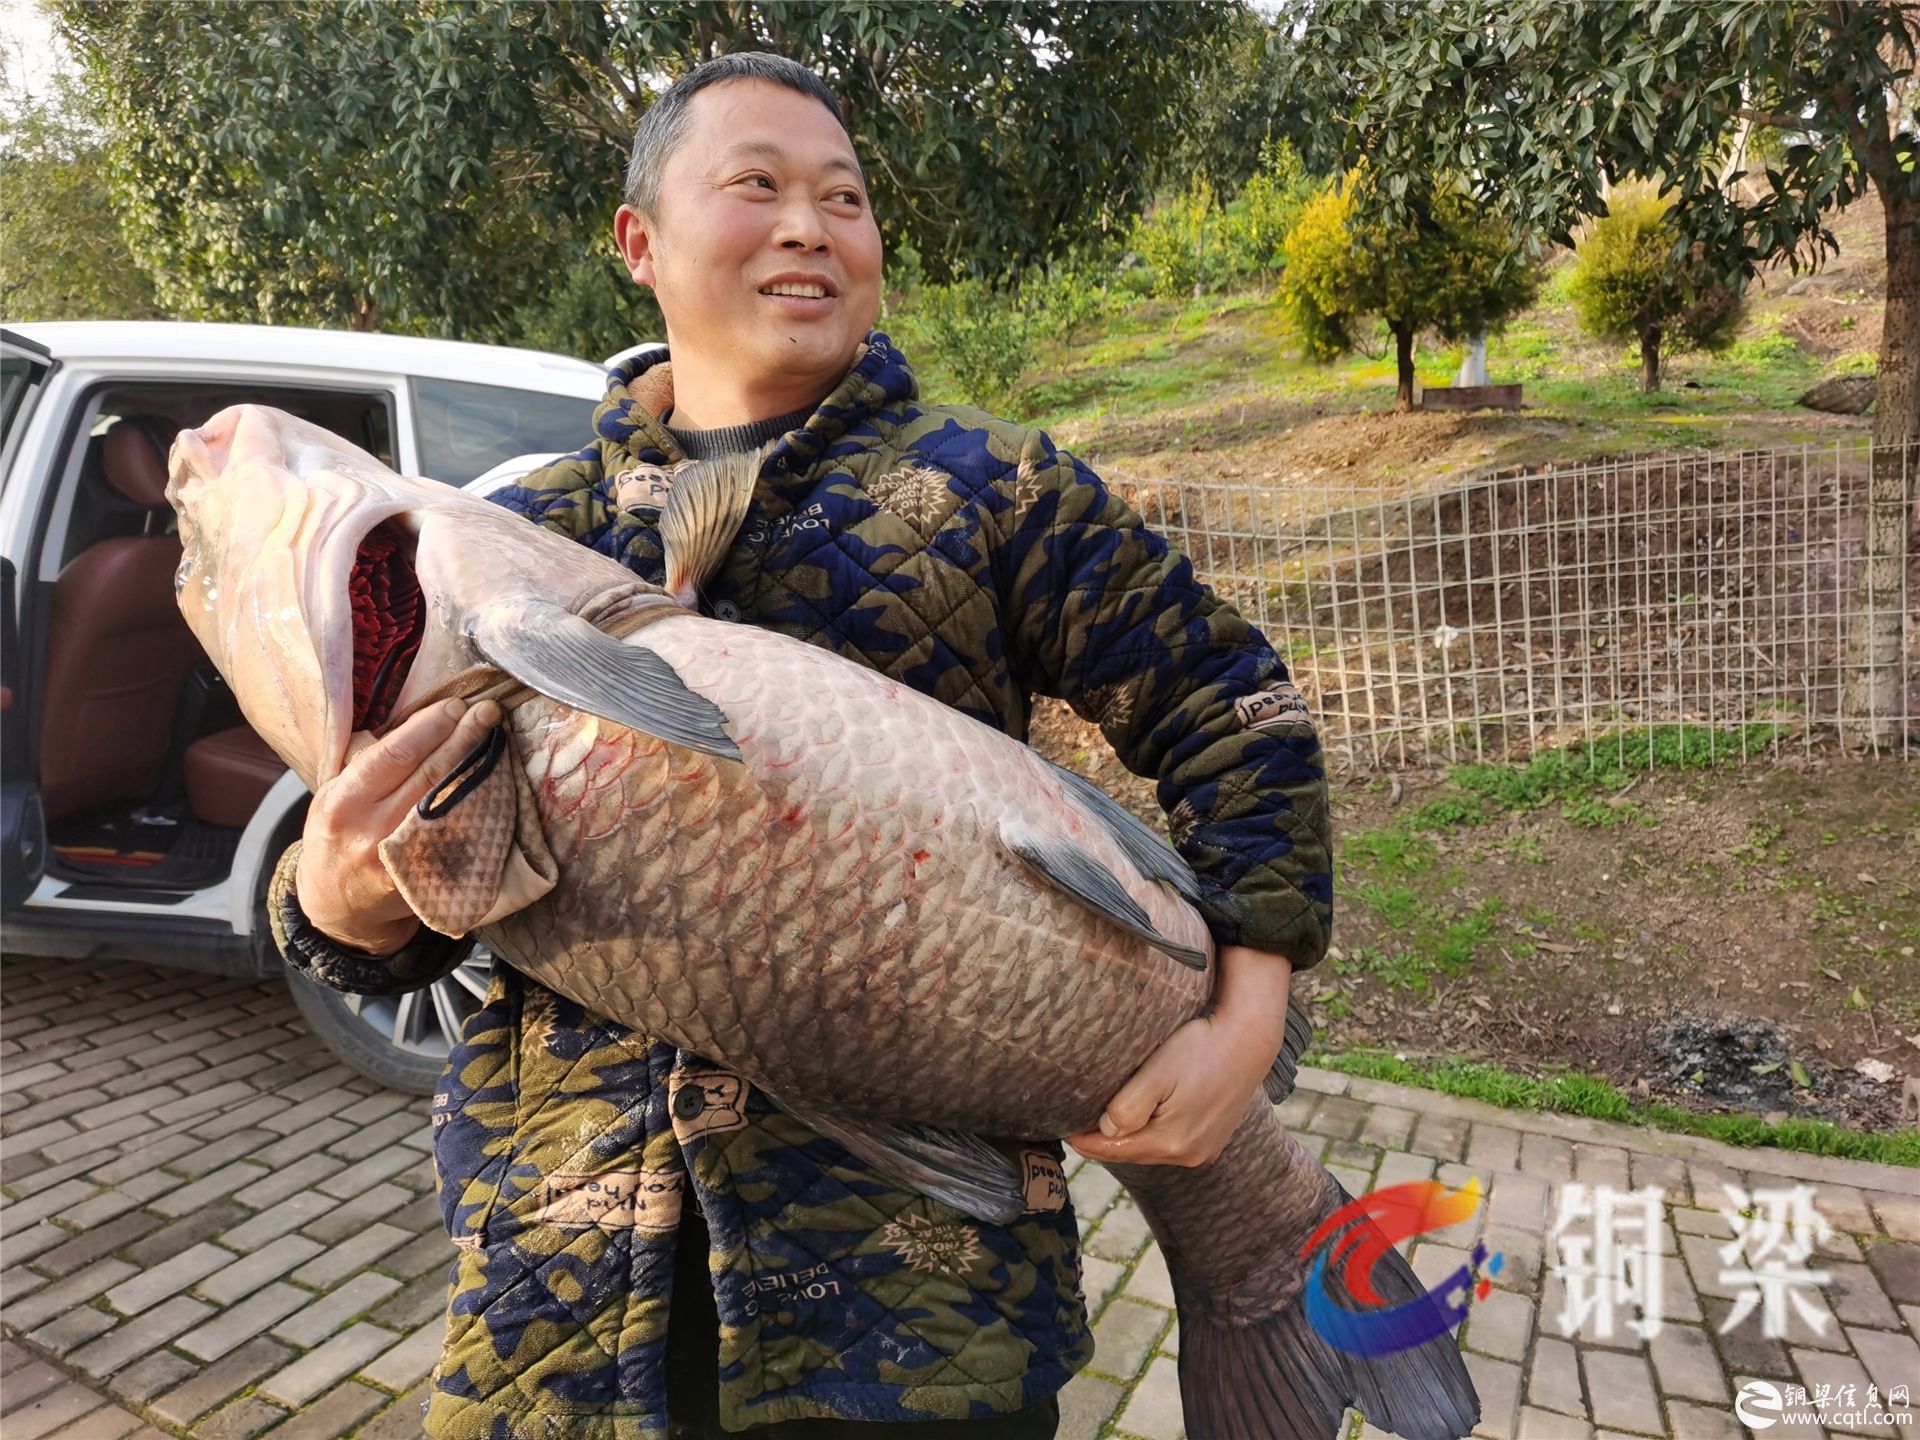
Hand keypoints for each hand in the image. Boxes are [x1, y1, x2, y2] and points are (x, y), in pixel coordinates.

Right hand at [297, 697, 500, 954]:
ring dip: (479, 766)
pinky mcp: (430, 878)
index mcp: (344, 803)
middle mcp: (374, 831)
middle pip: (431, 774)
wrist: (339, 905)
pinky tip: (498, 781)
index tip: (455, 706)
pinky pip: (463, 833)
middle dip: (464, 738)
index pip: (395, 755)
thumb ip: (365, 763)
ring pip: (453, 802)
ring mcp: (406, 859)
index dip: (430, 727)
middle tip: (489, 712)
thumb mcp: (332, 795)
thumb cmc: (339, 837)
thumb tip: (417, 719)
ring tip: (496, 737)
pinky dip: (483, 805)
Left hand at [1066, 945, 1291, 1167]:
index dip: (1084, 1139)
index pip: (1113, 1149)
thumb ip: (1127, 1106)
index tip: (1062, 1127)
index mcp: (1170, 1141)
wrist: (1250, 1039)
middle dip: (1104, 1140)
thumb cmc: (1201, 1047)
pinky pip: (1171, 1143)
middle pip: (1132, 1153)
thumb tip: (1104, 1129)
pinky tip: (1144, 1116)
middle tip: (1077, 1123)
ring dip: (1129, 1137)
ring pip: (1151, 1149)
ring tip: (1105, 1120)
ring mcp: (1204, 1150)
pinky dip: (1152, 1133)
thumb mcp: (1157, 1072)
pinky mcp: (1213, 1140)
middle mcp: (1189, 1154)